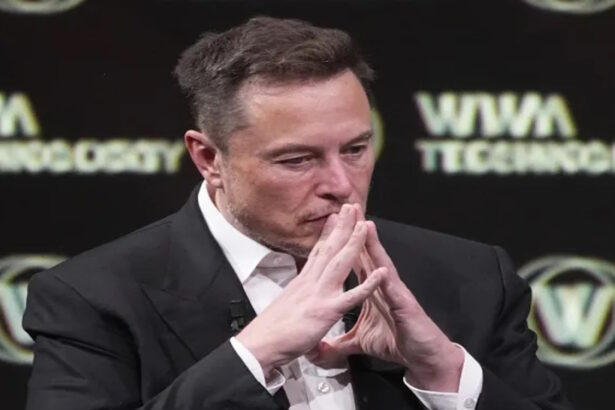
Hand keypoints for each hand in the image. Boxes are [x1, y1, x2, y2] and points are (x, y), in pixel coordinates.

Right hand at [235, 204, 385, 376]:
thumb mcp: (285, 309)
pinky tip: (381, 273)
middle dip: (342, 226)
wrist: (259, 345)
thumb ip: (295, 302)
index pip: (317, 252)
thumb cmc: (270, 332)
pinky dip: (368, 284)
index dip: (327, 234)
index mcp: (302, 283)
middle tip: (352, 207)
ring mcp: (319, 294)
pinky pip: (352, 296)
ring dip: (354, 242)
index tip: (334, 218)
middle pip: (329, 248)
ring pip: (340, 262)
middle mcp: (310, 283)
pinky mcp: (326, 311)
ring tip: (364, 224)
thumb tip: (296, 299)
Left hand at [310, 221, 464, 391]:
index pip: (354, 261)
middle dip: (356, 232)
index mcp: (370, 289)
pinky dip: (387, 278)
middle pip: (366, 254)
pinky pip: (394, 290)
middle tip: (346, 209)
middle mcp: (382, 285)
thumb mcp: (360, 341)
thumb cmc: (395, 343)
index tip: (331, 226)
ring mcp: (394, 292)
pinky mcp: (404, 306)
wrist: (422, 357)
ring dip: (373, 245)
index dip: (342, 243)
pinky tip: (382, 267)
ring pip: (380, 264)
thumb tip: (321, 347)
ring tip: (365, 224)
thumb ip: (340, 342)